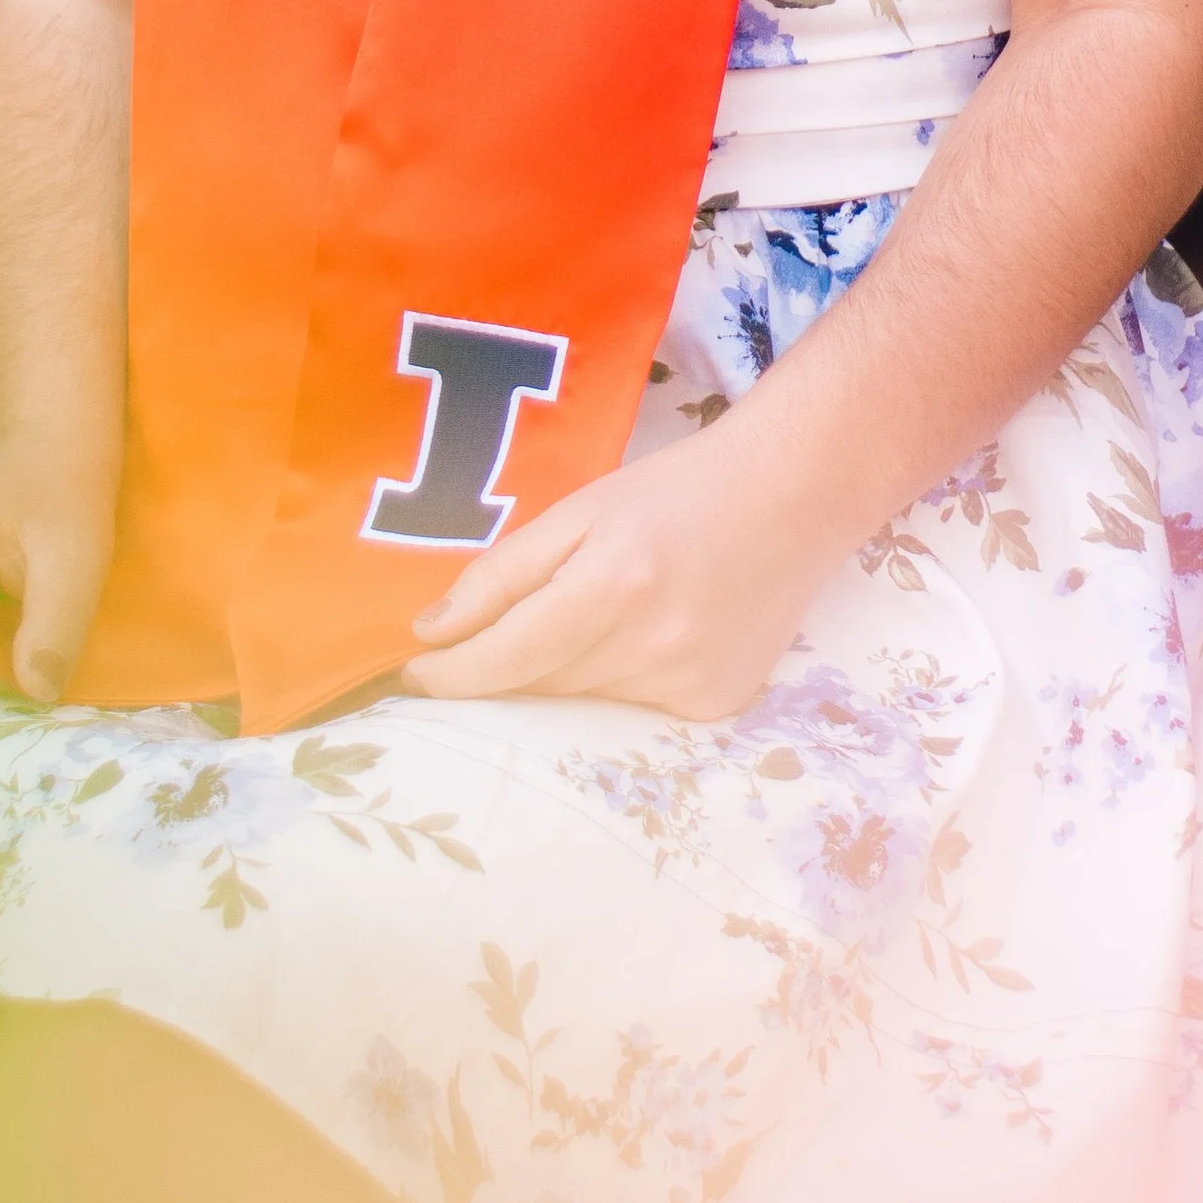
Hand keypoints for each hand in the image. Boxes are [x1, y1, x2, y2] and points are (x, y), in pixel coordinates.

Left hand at [401, 418, 831, 723]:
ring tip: (579, 621)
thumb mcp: (578, 509)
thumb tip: (431, 633)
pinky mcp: (716, 706)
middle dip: (500, 671)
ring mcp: (690, 686)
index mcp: (611, 584)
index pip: (507, 657)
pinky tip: (637, 639)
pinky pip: (632, 711)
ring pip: (583, 703)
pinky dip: (613, 684)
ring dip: (558, 677)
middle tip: (473, 648)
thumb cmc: (674, 490)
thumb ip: (503, 573)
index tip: (409, 676)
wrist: (793, 496)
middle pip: (541, 685)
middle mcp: (652, 646)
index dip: (451, 675)